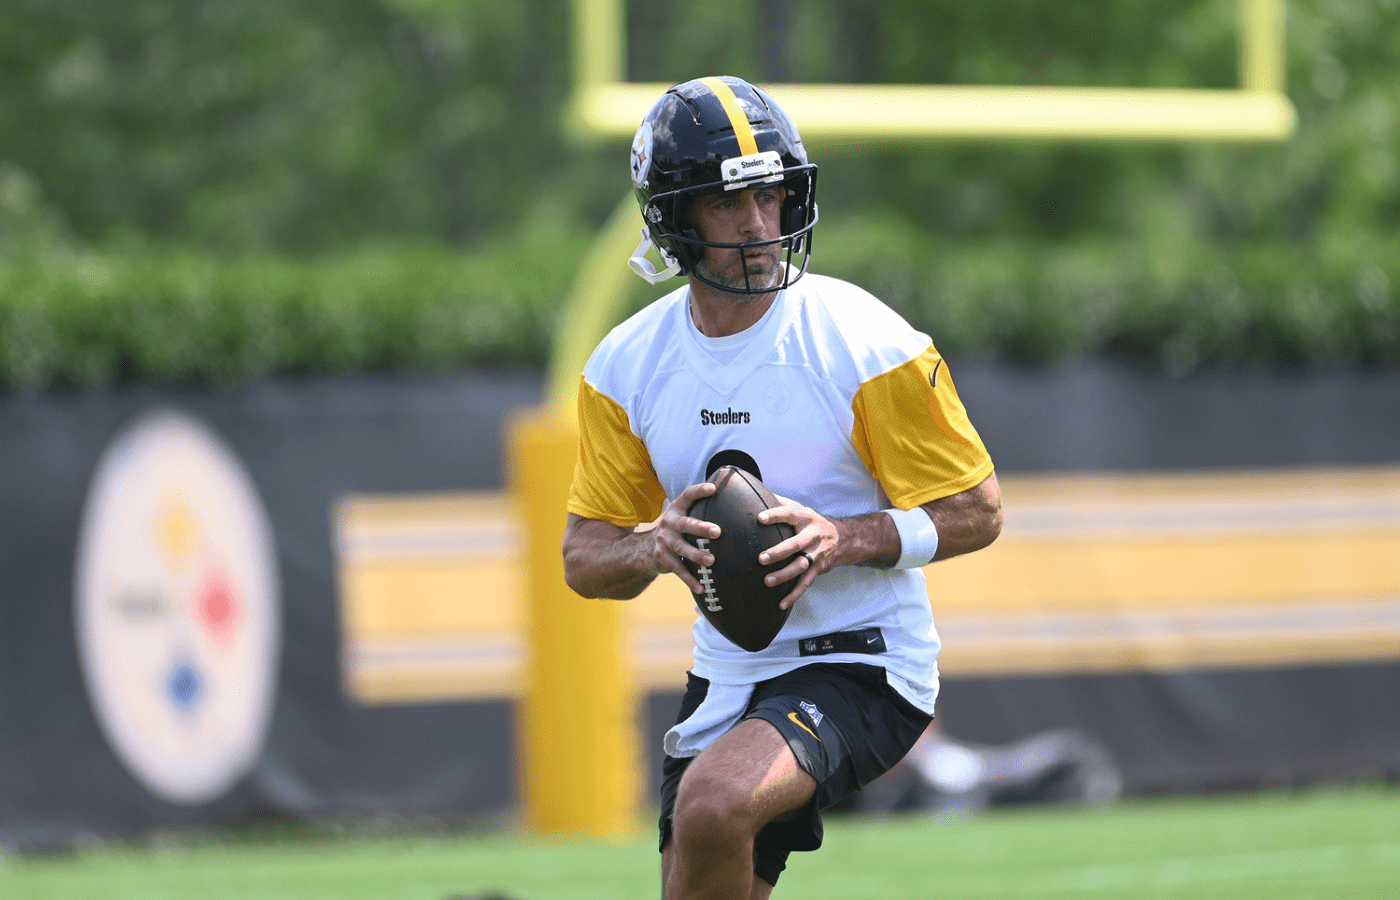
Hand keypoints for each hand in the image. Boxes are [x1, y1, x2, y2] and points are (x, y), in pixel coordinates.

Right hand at [650, 481, 721, 594]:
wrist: (645, 549)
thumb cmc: (676, 531)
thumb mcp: (683, 516)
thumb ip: (700, 509)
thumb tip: (731, 501)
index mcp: (676, 509)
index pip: (687, 496)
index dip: (699, 491)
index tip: (713, 489)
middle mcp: (669, 522)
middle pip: (685, 524)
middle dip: (701, 528)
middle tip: (717, 532)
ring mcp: (664, 540)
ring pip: (681, 548)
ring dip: (696, 555)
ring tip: (711, 561)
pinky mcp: (662, 558)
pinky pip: (678, 569)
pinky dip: (690, 580)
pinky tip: (702, 587)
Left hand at [756, 494, 836, 609]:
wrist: (845, 538)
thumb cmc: (813, 522)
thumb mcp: (801, 509)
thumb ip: (780, 502)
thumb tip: (755, 492)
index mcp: (805, 518)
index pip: (790, 514)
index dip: (776, 515)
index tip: (760, 518)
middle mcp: (812, 535)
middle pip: (795, 544)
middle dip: (779, 552)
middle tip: (762, 558)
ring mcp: (816, 554)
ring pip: (800, 566)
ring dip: (784, 575)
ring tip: (767, 581)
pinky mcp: (818, 569)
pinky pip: (805, 583)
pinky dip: (794, 595)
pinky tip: (781, 604)